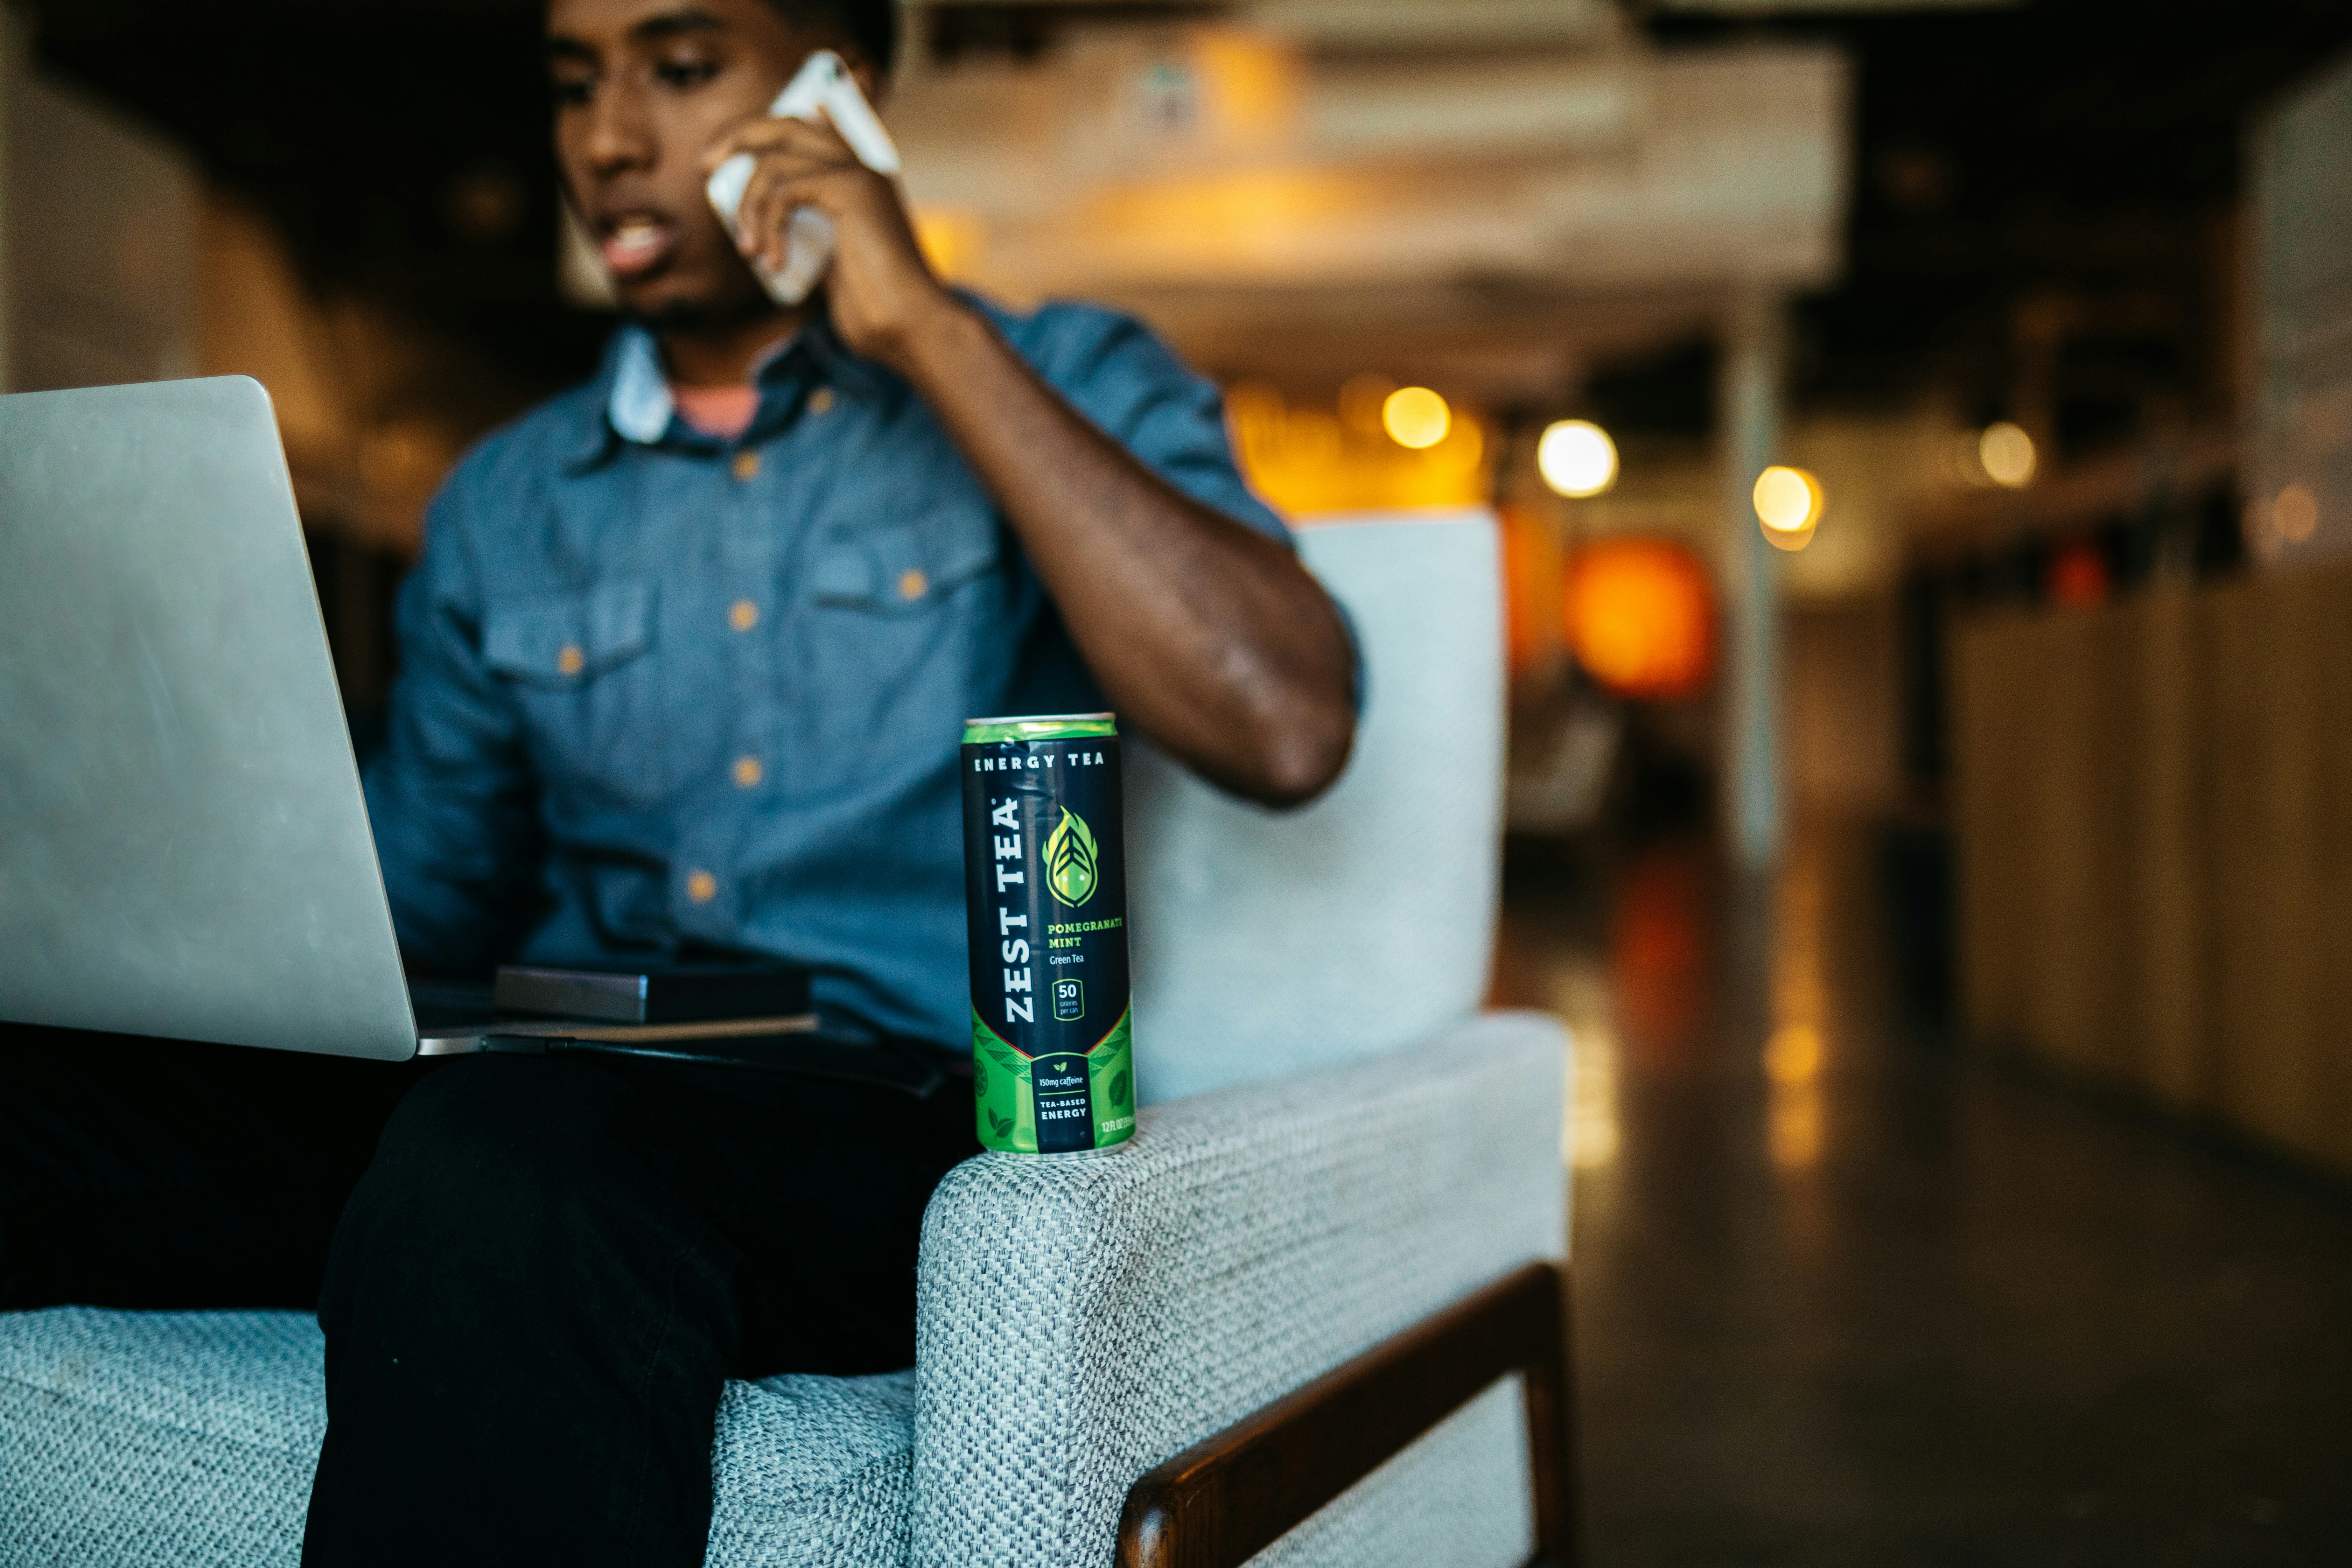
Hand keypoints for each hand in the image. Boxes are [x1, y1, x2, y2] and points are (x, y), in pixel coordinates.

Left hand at [698, 111, 963, 370]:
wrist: (911, 327)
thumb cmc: (874, 307)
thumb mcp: (828, 260)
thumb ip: (807, 228)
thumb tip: (767, 216)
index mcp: (857, 178)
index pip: (801, 127)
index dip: (755, 132)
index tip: (719, 161)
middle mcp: (860, 166)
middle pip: (784, 123)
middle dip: (736, 137)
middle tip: (705, 168)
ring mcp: (858, 173)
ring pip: (774, 159)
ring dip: (748, 205)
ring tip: (750, 251)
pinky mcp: (851, 189)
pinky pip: (784, 189)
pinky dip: (767, 223)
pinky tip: (772, 260)